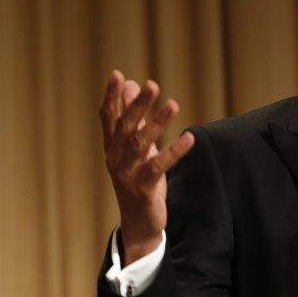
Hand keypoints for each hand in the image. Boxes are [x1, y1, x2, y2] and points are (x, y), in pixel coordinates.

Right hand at [99, 70, 194, 264]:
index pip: (108, 117)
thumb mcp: (133, 146)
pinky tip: (189, 138)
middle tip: (151, 85)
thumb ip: (132, 116)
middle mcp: (116, 158)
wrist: (138, 221)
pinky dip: (174, 152)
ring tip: (173, 105)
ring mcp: (127, 174)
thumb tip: (131, 84)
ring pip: (141, 145)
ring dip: (157, 123)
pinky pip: (159, 167)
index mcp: (111, 146)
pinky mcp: (143, 189)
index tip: (117, 75)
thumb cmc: (137, 177)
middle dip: (138, 105)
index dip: (112, 97)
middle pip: (125, 127)